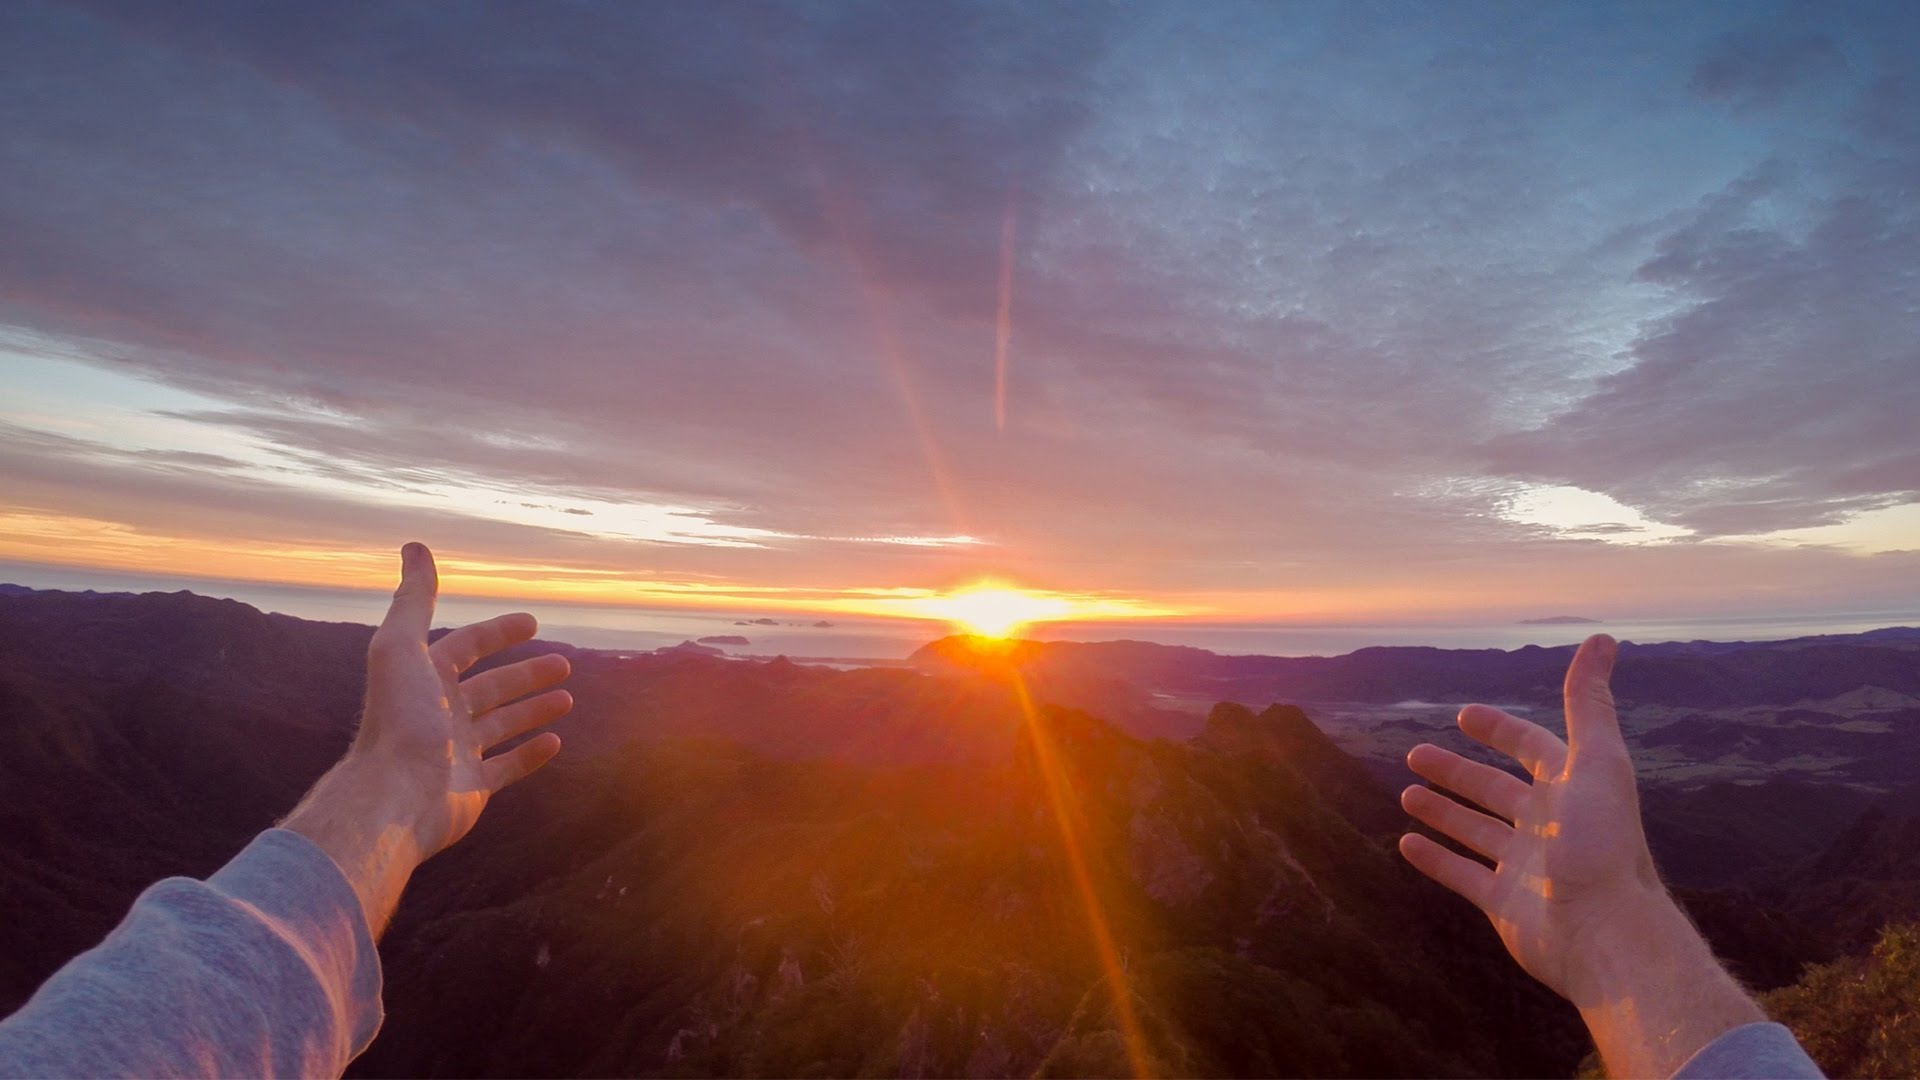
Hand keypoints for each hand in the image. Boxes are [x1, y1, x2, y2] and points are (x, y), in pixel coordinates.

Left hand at [355, 541, 568, 856]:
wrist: (394, 796)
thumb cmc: (400, 720)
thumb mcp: (402, 647)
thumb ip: (413, 599)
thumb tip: (415, 545)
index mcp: (424, 680)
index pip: (466, 647)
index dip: (497, 633)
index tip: (533, 623)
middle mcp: (439, 714)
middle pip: (490, 688)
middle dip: (525, 674)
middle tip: (563, 663)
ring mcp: (456, 753)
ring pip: (502, 725)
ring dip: (533, 710)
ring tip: (567, 698)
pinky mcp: (471, 789)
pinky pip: (507, 767)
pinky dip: (531, 754)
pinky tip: (555, 742)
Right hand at [1398, 634, 1655, 996]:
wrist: (1605, 934)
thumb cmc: (1602, 845)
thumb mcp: (1596, 762)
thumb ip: (1589, 703)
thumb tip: (1603, 638)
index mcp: (1571, 789)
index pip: (1531, 748)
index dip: (1499, 730)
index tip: (1463, 715)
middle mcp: (1548, 824)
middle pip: (1494, 789)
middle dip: (1456, 771)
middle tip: (1414, 754)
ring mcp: (1525, 865)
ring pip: (1474, 830)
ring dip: (1441, 810)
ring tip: (1406, 794)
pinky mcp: (1505, 903)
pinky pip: (1462, 875)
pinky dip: (1435, 859)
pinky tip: (1405, 844)